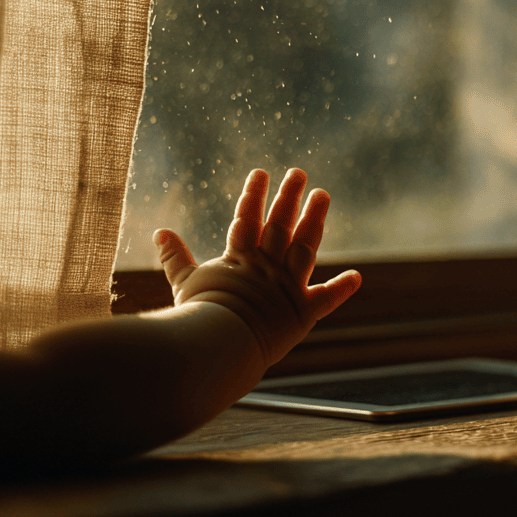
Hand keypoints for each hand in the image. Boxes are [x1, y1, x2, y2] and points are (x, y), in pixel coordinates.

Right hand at [152, 168, 361, 365]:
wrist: (218, 344)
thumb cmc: (197, 317)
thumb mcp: (184, 282)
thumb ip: (176, 258)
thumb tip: (159, 232)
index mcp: (239, 259)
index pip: (246, 219)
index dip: (253, 194)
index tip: (260, 172)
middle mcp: (266, 266)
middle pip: (280, 224)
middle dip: (289, 196)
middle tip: (299, 172)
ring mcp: (286, 286)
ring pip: (305, 245)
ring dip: (315, 218)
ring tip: (323, 195)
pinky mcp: (302, 312)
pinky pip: (326, 299)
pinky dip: (341, 289)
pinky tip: (356, 277)